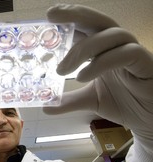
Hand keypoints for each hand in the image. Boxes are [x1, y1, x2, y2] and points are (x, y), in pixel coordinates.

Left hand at [43, 4, 152, 138]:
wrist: (148, 118)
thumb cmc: (124, 102)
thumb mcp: (90, 101)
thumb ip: (68, 101)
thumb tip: (45, 106)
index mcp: (102, 52)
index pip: (85, 29)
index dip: (68, 21)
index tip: (47, 18)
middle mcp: (116, 48)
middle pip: (99, 21)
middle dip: (75, 15)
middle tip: (52, 16)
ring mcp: (132, 53)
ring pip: (111, 34)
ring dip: (84, 48)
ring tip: (62, 70)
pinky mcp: (146, 64)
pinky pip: (127, 53)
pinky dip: (102, 62)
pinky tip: (83, 77)